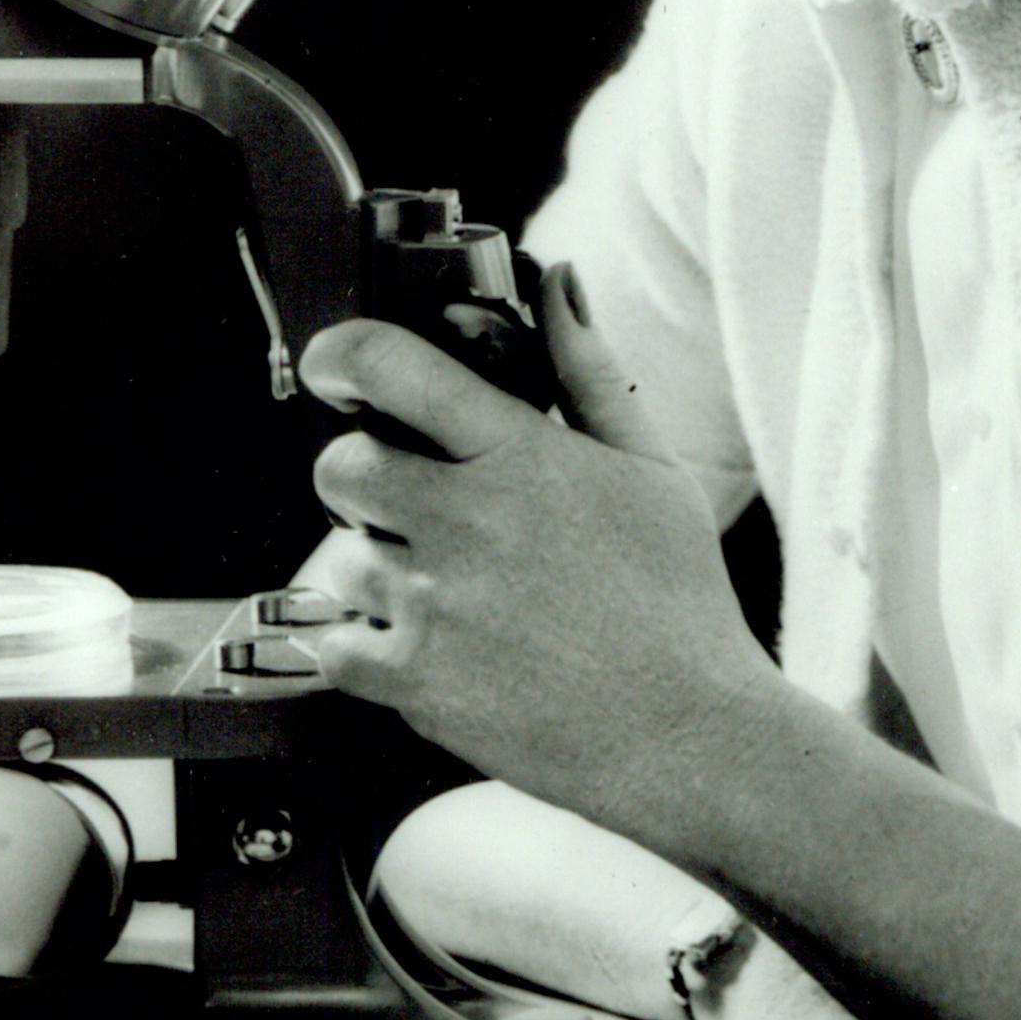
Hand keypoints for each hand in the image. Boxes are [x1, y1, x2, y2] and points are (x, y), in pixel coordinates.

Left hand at [299, 265, 758, 820]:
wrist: (683, 733)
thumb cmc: (678, 605)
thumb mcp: (651, 472)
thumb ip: (590, 373)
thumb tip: (561, 286)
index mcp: (519, 459)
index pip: (392, 368)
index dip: (343, 353)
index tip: (337, 366)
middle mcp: (466, 523)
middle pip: (339, 466)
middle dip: (358, 472)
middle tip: (402, 498)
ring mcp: (433, 607)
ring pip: (338, 560)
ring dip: (374, 566)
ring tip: (441, 590)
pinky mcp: (415, 684)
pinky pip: (336, 647)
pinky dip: (362, 645)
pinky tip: (422, 645)